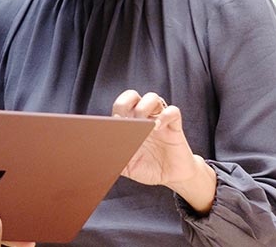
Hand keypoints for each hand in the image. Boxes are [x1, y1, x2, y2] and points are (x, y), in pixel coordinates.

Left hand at [112, 90, 215, 212]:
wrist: (172, 178)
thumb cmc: (148, 170)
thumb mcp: (127, 167)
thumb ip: (115, 159)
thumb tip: (100, 155)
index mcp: (129, 125)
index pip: (119, 106)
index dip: (116, 110)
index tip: (115, 122)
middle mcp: (143, 119)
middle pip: (132, 96)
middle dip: (126, 102)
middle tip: (127, 118)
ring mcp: (159, 120)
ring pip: (152, 98)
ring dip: (145, 106)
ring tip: (143, 123)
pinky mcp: (175, 127)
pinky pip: (173, 111)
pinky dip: (165, 116)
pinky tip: (157, 127)